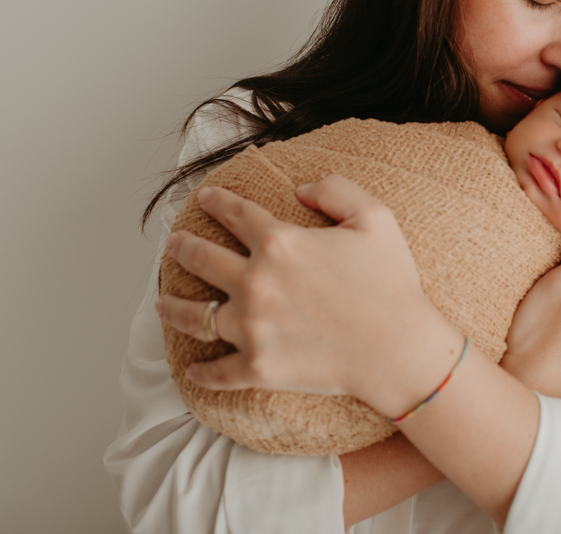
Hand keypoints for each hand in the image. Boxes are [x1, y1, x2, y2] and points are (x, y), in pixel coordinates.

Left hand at [156, 176, 452, 407]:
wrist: (399, 350)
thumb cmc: (391, 283)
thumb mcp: (375, 218)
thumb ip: (335, 190)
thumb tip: (301, 189)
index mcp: (280, 242)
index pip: (235, 214)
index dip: (217, 201)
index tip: (206, 198)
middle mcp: (255, 282)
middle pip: (200, 259)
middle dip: (181, 247)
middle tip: (173, 245)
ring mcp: (251, 328)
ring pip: (192, 316)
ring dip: (171, 306)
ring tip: (160, 302)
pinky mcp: (257, 367)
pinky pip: (216, 371)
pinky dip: (201, 372)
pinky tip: (192, 369)